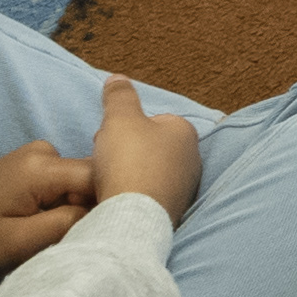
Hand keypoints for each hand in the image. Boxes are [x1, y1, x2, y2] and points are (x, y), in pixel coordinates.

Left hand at [0, 141, 96, 281]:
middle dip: (89, 209)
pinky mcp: (29, 166)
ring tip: (49, 236)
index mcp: (40, 165)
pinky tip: (41, 227)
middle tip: (68, 240)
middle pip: (91, 177)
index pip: (99, 175)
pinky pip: (64, 184)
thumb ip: (68, 223)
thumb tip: (106, 211)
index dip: (108, 204)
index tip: (101, 234)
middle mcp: (42, 150)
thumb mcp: (21, 242)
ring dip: (74, 210)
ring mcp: (35, 155)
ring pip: (80, 183)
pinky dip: (61, 206)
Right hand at [86, 74, 199, 225]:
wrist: (132, 218)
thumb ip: (120, 96)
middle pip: (148, 148)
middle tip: (104, 159)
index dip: (125, 126)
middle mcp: (192, 160)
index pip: (152, 120)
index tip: (108, 136)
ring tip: (104, 181)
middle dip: (124, 151)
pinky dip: (130, 197)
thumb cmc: (130, 162)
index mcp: (185, 132)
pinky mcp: (171, 213)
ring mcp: (184, 190)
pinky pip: (145, 198)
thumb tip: (117, 78)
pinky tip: (114, 200)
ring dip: (126, 175)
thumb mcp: (120, 118)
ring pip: (146, 173)